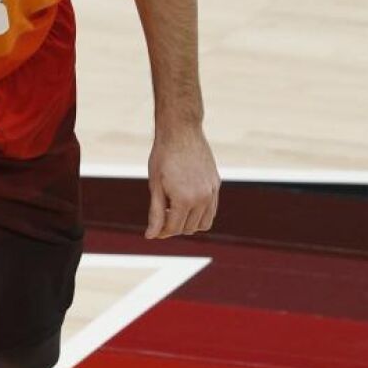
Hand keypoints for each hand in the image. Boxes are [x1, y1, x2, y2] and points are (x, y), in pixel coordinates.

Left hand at [145, 123, 219, 239]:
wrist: (181, 131)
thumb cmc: (163, 157)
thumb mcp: (155, 186)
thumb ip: (155, 213)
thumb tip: (151, 235)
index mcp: (185, 199)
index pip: (174, 228)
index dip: (161, 232)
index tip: (153, 229)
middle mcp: (203, 198)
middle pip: (188, 228)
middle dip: (173, 227)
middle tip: (161, 215)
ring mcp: (212, 191)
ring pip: (203, 223)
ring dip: (188, 223)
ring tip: (173, 211)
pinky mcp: (216, 184)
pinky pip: (212, 210)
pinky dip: (200, 214)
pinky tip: (185, 204)